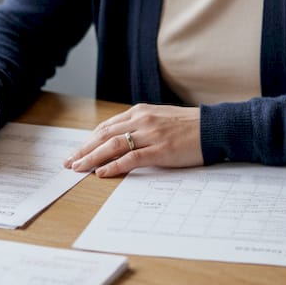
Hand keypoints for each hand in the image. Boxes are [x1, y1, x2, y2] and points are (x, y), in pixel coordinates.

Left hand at [64, 103, 201, 177]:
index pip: (107, 126)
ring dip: (92, 157)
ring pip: (112, 145)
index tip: (78, 151)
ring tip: (79, 168)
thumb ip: (142, 126)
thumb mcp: (161, 118)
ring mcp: (150, 135)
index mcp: (140, 112)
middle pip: (104, 135)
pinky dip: (113, 166)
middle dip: (84, 149)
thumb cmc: (191, 126)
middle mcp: (142, 120)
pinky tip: (101, 173)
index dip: (89, 140)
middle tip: (69, 162)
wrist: (215, 128)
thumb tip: (124, 138)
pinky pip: (130, 158)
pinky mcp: (160, 150)